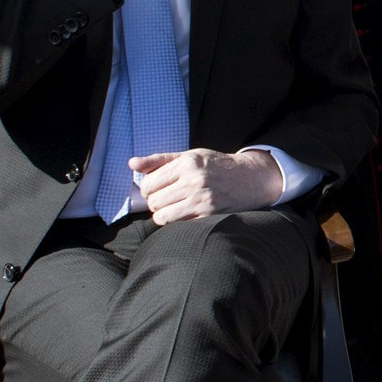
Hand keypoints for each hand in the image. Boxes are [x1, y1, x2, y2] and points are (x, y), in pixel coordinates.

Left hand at [134, 148, 283, 223]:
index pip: (149, 183)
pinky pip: (178, 225)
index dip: (147, 189)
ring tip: (173, 208)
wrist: (250, 179)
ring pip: (162, 216)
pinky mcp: (209, 216)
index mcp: (188, 163)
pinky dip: (176, 222)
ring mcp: (203, 200)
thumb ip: (159, 160)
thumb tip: (131, 163)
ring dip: (163, 215)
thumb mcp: (190, 156)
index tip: (156, 189)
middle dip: (155, 203)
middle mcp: (195, 181)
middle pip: (153, 201)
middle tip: (165, 199)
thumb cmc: (216, 166)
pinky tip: (185, 214)